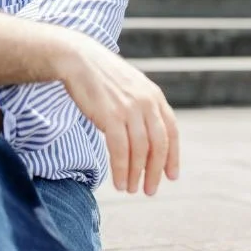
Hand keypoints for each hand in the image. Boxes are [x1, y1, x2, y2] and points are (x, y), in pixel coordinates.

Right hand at [58, 34, 179, 195]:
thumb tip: (145, 135)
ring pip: (140, 150)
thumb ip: (141, 107)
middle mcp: (146, 102)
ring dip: (136, 174)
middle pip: (159, 145)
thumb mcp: (130, 87)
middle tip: (150, 190)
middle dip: (155, 171)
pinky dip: (121, 169)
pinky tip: (118, 182)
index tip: (171, 176)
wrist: (78, 59)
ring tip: (131, 189)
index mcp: (154, 96)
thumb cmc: (101, 76)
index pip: (171, 132)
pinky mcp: (111, 115)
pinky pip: (120, 150)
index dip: (172, 156)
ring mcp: (130, 109)